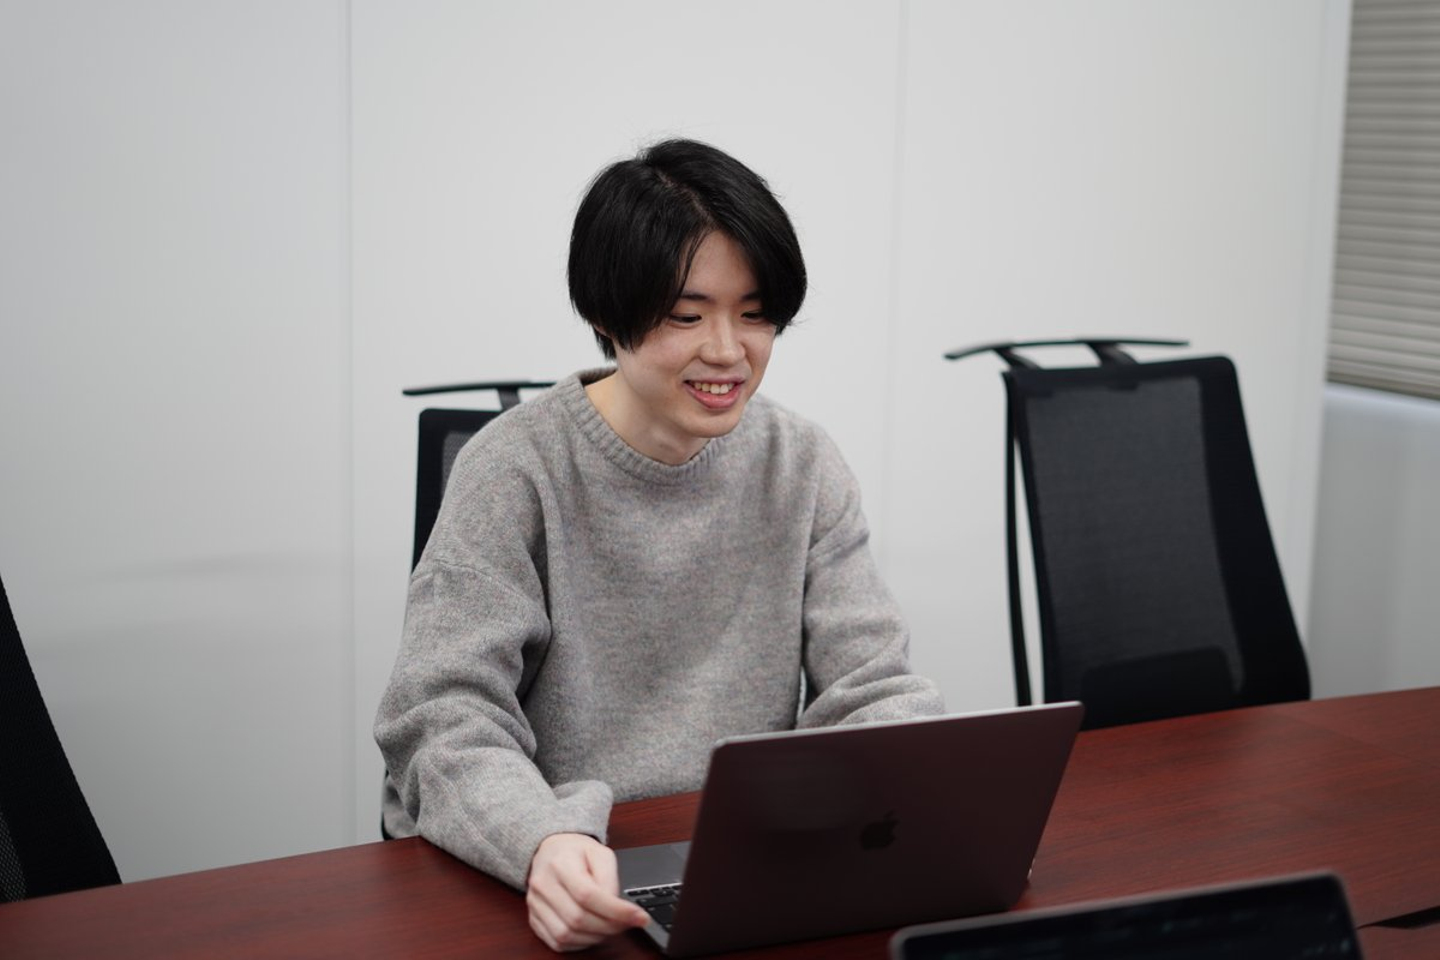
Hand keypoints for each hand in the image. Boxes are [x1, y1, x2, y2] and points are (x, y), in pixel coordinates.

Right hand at [526, 833, 649, 951]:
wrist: (550, 851)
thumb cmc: (576, 852)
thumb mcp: (600, 853)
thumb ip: (610, 879)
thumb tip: (616, 907)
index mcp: (560, 864)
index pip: (588, 895)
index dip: (616, 911)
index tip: (639, 917)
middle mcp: (543, 884)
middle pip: (577, 918)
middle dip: (609, 926)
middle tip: (627, 923)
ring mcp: (535, 904)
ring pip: (566, 935)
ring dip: (594, 937)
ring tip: (610, 927)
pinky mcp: (534, 918)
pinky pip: (556, 942)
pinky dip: (579, 944)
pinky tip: (592, 933)